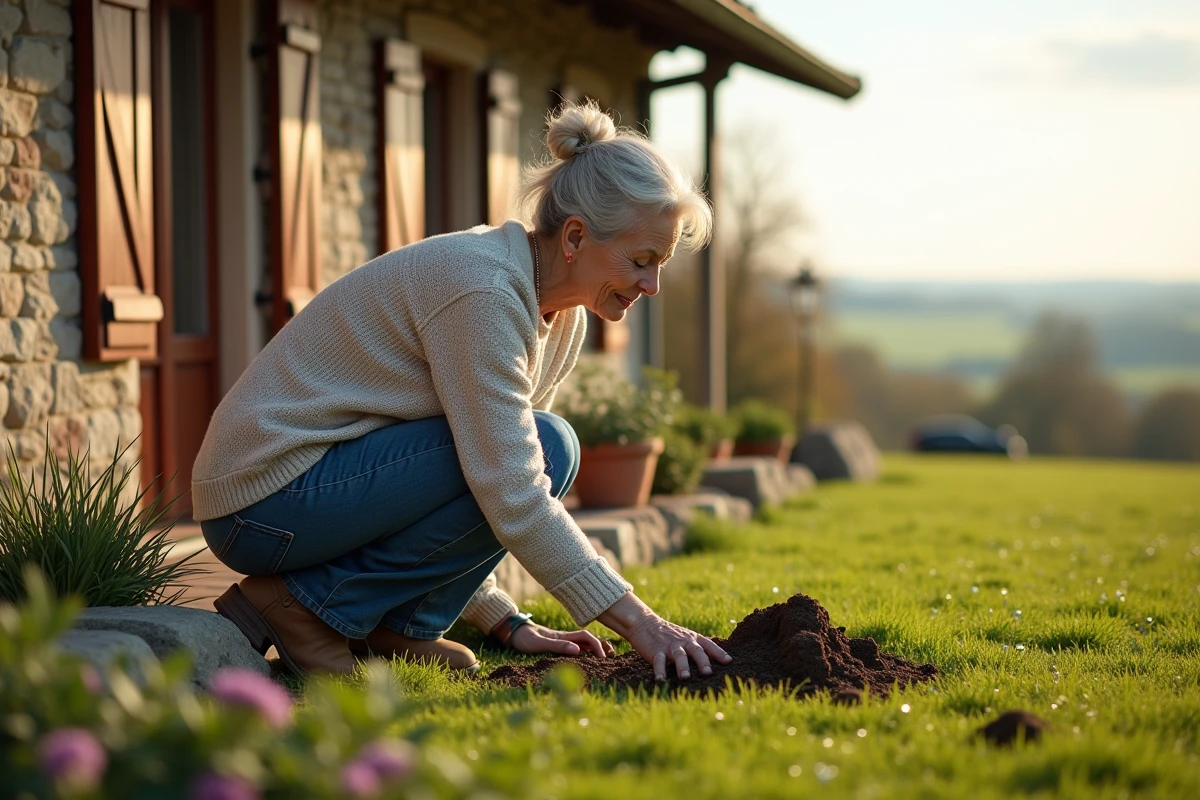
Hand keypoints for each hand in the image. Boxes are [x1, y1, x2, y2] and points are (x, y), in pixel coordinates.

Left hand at [507, 622, 615, 657]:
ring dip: (595, 649)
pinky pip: (576, 648)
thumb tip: (577, 651)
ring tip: (605, 659)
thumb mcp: (539, 644)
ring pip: (584, 644)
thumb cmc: (524, 639)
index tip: (603, 658)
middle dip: (601, 646)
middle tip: (610, 658)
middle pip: (589, 639)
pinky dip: (585, 653)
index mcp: (563, 636)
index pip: (586, 637)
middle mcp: (566, 638)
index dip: (597, 646)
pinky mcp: (558, 646)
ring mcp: (562, 641)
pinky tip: (588, 660)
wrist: (514, 633)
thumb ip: (557, 646)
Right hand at [597, 593, 730, 681]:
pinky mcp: (656, 651)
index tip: (729, 662)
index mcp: (692, 638)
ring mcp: (670, 646)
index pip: (709, 645)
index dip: (719, 653)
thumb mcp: (686, 637)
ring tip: (685, 677)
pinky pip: (658, 661)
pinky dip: (660, 671)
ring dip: (682, 666)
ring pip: (679, 656)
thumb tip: (719, 662)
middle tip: (708, 673)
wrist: (645, 623)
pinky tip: (661, 680)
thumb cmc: (670, 635)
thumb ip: (698, 648)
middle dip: (703, 662)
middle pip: (696, 651)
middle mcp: (683, 642)